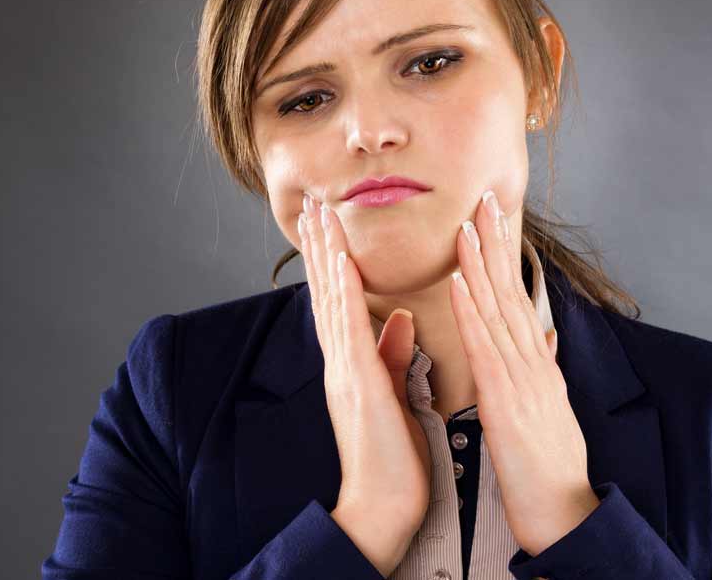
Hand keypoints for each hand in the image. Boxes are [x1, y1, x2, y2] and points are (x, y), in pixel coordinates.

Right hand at [297, 194, 432, 572]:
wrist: (384, 506)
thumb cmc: (393, 458)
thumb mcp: (396, 395)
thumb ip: (393, 355)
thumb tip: (397, 319)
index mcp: (353, 364)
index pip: (340, 302)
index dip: (332, 262)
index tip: (329, 227)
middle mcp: (341, 361)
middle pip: (326, 293)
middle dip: (320, 247)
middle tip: (313, 205)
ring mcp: (344, 370)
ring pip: (330, 300)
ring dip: (324, 255)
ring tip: (318, 215)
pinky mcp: (357, 382)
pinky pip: (348, 328)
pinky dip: (341, 292)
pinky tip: (338, 260)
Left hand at [449, 189, 600, 556]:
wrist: (565, 511)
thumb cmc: (551, 465)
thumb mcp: (551, 408)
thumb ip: (546, 367)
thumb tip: (547, 336)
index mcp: (537, 363)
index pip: (516, 297)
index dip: (503, 256)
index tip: (491, 219)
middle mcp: (533, 361)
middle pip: (511, 291)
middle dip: (496, 242)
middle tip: (482, 198)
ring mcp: (523, 377)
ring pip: (499, 310)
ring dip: (481, 264)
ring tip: (466, 224)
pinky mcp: (507, 399)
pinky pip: (486, 348)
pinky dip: (472, 311)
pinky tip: (458, 283)